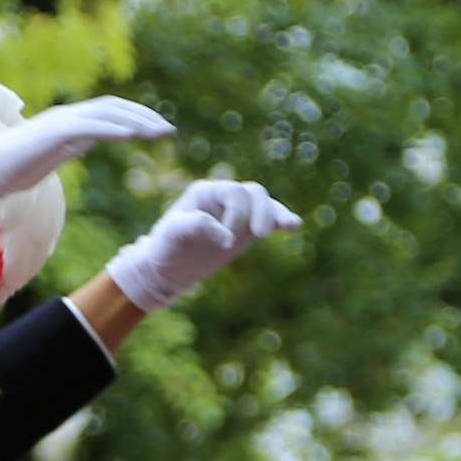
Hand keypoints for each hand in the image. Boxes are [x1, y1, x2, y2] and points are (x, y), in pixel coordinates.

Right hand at [0, 97, 174, 208]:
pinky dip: (111, 128)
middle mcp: (68, 116)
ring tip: (160, 132)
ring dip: (136, 120)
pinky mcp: (52, 133)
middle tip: (170, 130)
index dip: (137, 117)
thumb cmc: (15, 167)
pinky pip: (88, 127)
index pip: (110, 112)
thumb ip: (73, 143)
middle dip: (145, 116)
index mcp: (70, 122)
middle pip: (114, 108)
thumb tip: (90, 140)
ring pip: (106, 113)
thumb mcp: (54, 154)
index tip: (160, 130)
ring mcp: (60, 122)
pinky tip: (131, 136)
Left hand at [109, 180, 300, 310]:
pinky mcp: (246, 230)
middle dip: (260, 213)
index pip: (234, 193)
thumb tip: (226, 236)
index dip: (237, 215)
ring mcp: (237, 213)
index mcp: (206, 192)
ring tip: (288, 226)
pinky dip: (281, 221)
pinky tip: (294, 226)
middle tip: (258, 237)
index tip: (226, 242)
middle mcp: (224, 198)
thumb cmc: (166, 247)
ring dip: (277, 214)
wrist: (166, 267)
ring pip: (265, 204)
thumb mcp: (172, 235)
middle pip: (254, 193)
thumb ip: (195, 226)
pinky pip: (268, 221)